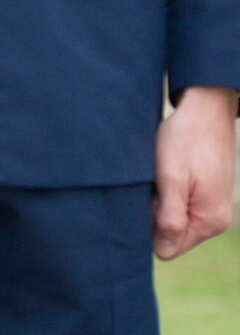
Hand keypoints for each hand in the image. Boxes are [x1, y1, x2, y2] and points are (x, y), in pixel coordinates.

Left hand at [154, 85, 235, 259]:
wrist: (205, 108)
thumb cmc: (185, 140)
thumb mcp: (172, 179)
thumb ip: (169, 218)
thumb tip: (163, 252)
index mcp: (209, 220)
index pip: (169, 248)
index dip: (149, 229)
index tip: (145, 203)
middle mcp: (215, 218)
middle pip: (171, 234)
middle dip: (154, 216)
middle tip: (151, 186)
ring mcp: (212, 204)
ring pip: (173, 217)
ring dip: (160, 202)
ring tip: (159, 177)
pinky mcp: (206, 191)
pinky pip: (180, 203)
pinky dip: (167, 191)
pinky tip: (164, 173)